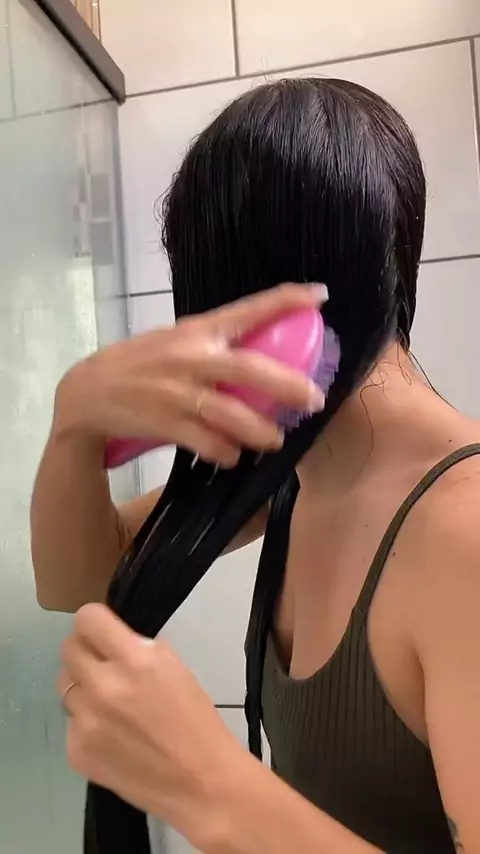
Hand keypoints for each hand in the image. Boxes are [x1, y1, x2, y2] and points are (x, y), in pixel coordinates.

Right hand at [54, 284, 326, 467]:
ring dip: (259, 430)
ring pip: (230, 412)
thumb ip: (212, 348)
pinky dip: (224, 451)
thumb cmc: (139, 365)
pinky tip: (233, 456)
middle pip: (248, 368)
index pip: (246, 309)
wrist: (86, 393)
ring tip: (276, 440)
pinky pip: (204, 440)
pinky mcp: (162, 421)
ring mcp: (175, 390)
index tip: (319, 294)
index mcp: (196, 330)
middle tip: (315, 400)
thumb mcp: (174, 343)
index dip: (284, 300)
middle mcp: (188, 356)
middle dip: (287, 385)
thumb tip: (263, 363)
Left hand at [58, 604, 245, 848]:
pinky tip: (113, 736)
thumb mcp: (176, 669)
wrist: (201, 783)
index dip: (94, 621)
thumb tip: (116, 639)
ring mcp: (86, 722)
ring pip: (66, 687)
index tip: (102, 630)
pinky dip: (87, 724)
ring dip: (84, 688)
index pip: (88, 619)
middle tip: (103, 663)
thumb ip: (141, 648)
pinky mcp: (76, 752)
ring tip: (111, 704)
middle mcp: (104, 687)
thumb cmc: (196, 721)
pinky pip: (71, 723)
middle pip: (68, 649)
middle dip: (85, 650)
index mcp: (135, 661)